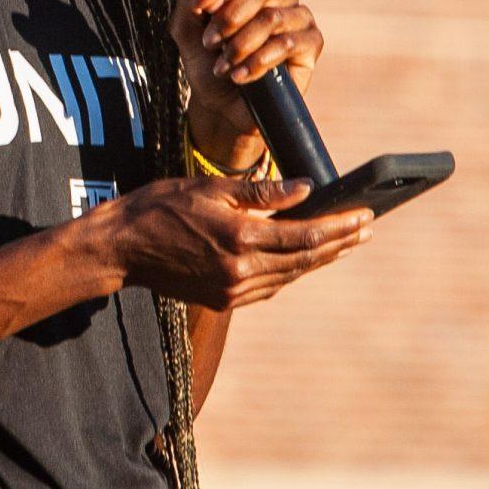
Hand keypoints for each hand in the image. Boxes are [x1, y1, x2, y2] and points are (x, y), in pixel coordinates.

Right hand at [92, 177, 368, 308]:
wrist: (122, 247)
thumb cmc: (162, 207)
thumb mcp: (211, 188)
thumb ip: (261, 192)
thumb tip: (306, 188)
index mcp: (239, 238)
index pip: (304, 234)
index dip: (340, 226)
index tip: (365, 216)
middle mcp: (240, 271)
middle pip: (304, 258)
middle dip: (339, 243)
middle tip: (367, 229)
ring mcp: (231, 290)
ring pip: (289, 275)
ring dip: (320, 258)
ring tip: (345, 243)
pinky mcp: (222, 300)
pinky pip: (269, 287)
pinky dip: (291, 271)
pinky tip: (304, 259)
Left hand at [168, 0, 325, 168]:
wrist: (221, 105)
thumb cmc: (206, 61)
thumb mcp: (184, 28)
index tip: (210, 4)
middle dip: (230, 18)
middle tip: (211, 43)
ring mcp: (299, 17)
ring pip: (273, 17)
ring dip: (241, 44)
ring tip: (223, 66)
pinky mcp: (311, 43)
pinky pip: (288, 43)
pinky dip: (258, 62)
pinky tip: (242, 76)